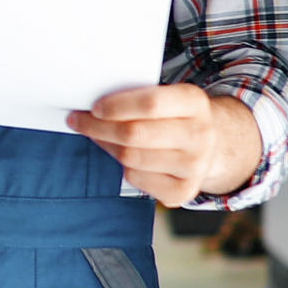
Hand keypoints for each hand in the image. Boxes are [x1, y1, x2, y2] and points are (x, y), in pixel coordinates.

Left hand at [69, 83, 257, 205]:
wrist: (209, 144)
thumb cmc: (173, 115)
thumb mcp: (167, 95)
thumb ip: (137, 97)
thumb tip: (92, 106)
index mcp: (195, 102)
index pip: (150, 103)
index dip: (117, 106)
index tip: (94, 107)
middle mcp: (200, 135)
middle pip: (135, 134)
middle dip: (99, 127)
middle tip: (78, 121)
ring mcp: (195, 166)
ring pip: (131, 158)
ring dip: (106, 145)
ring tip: (97, 135)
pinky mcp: (183, 191)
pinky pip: (136, 179)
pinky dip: (122, 167)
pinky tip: (122, 155)